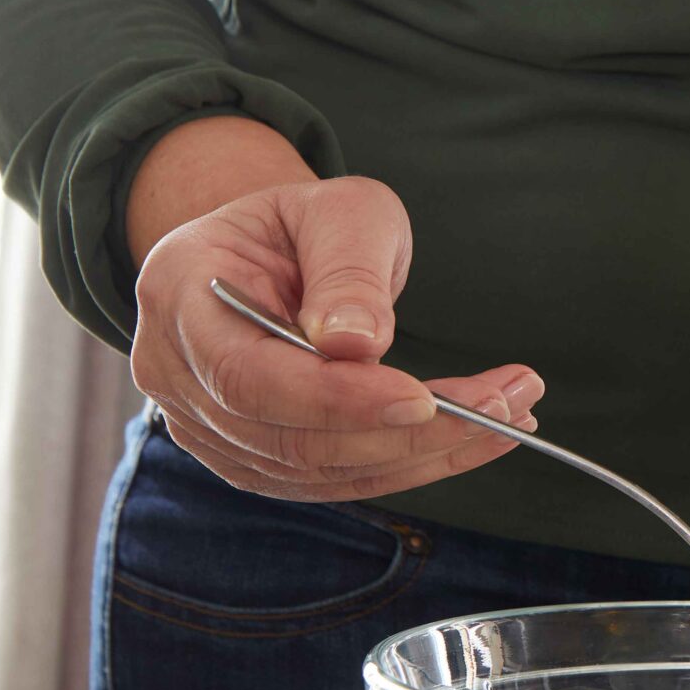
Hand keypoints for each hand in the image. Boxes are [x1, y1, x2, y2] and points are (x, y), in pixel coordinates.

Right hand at [131, 170, 542, 502]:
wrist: (274, 252)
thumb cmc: (305, 224)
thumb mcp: (338, 210)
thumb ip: (348, 268)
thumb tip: (357, 344)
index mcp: (178, 294)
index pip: (248, 376)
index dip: (336, 399)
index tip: (423, 398)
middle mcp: (176, 374)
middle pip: (289, 438)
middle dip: (407, 433)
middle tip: (508, 402)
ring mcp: (209, 428)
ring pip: (321, 471)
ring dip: (427, 453)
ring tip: (513, 414)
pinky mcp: (256, 460)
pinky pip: (337, 479)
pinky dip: (413, 464)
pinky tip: (478, 436)